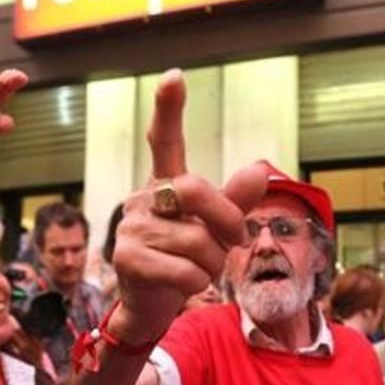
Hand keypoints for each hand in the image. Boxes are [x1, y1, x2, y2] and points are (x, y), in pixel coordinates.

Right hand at [108, 69, 265, 343]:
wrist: (151, 308)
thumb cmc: (184, 262)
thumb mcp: (215, 231)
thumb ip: (234, 202)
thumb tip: (256, 170)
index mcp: (165, 186)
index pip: (165, 141)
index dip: (169, 108)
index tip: (174, 76)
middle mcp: (145, 199)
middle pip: (197, 190)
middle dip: (227, 220)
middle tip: (235, 242)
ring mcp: (132, 227)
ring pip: (197, 241)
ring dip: (212, 264)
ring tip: (199, 271)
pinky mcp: (128, 259)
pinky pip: (184, 270)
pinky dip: (196, 283)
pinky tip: (183, 285)